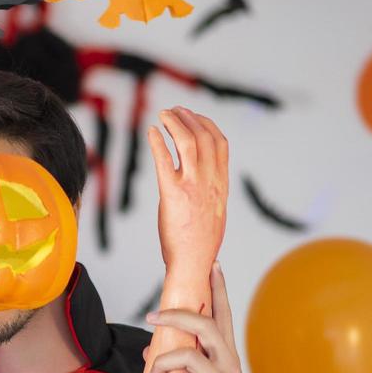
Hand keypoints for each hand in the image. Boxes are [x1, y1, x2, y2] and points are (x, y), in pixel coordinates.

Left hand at [145, 263, 253, 372]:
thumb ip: (179, 369)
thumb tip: (150, 352)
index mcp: (226, 360)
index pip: (224, 316)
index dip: (219, 290)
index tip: (212, 264)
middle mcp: (230, 369)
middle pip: (207, 326)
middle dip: (177, 315)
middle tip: (151, 316)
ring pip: (191, 356)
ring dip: (164, 361)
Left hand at [146, 107, 227, 266]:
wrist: (194, 262)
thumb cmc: (201, 243)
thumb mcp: (214, 212)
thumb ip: (210, 193)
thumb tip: (202, 185)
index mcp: (221, 184)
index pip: (221, 144)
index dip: (207, 125)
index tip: (194, 116)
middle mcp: (210, 181)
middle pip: (204, 137)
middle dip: (189, 118)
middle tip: (174, 110)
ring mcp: (193, 186)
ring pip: (188, 142)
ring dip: (174, 123)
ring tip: (163, 114)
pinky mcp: (173, 194)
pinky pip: (165, 161)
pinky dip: (158, 143)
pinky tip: (150, 133)